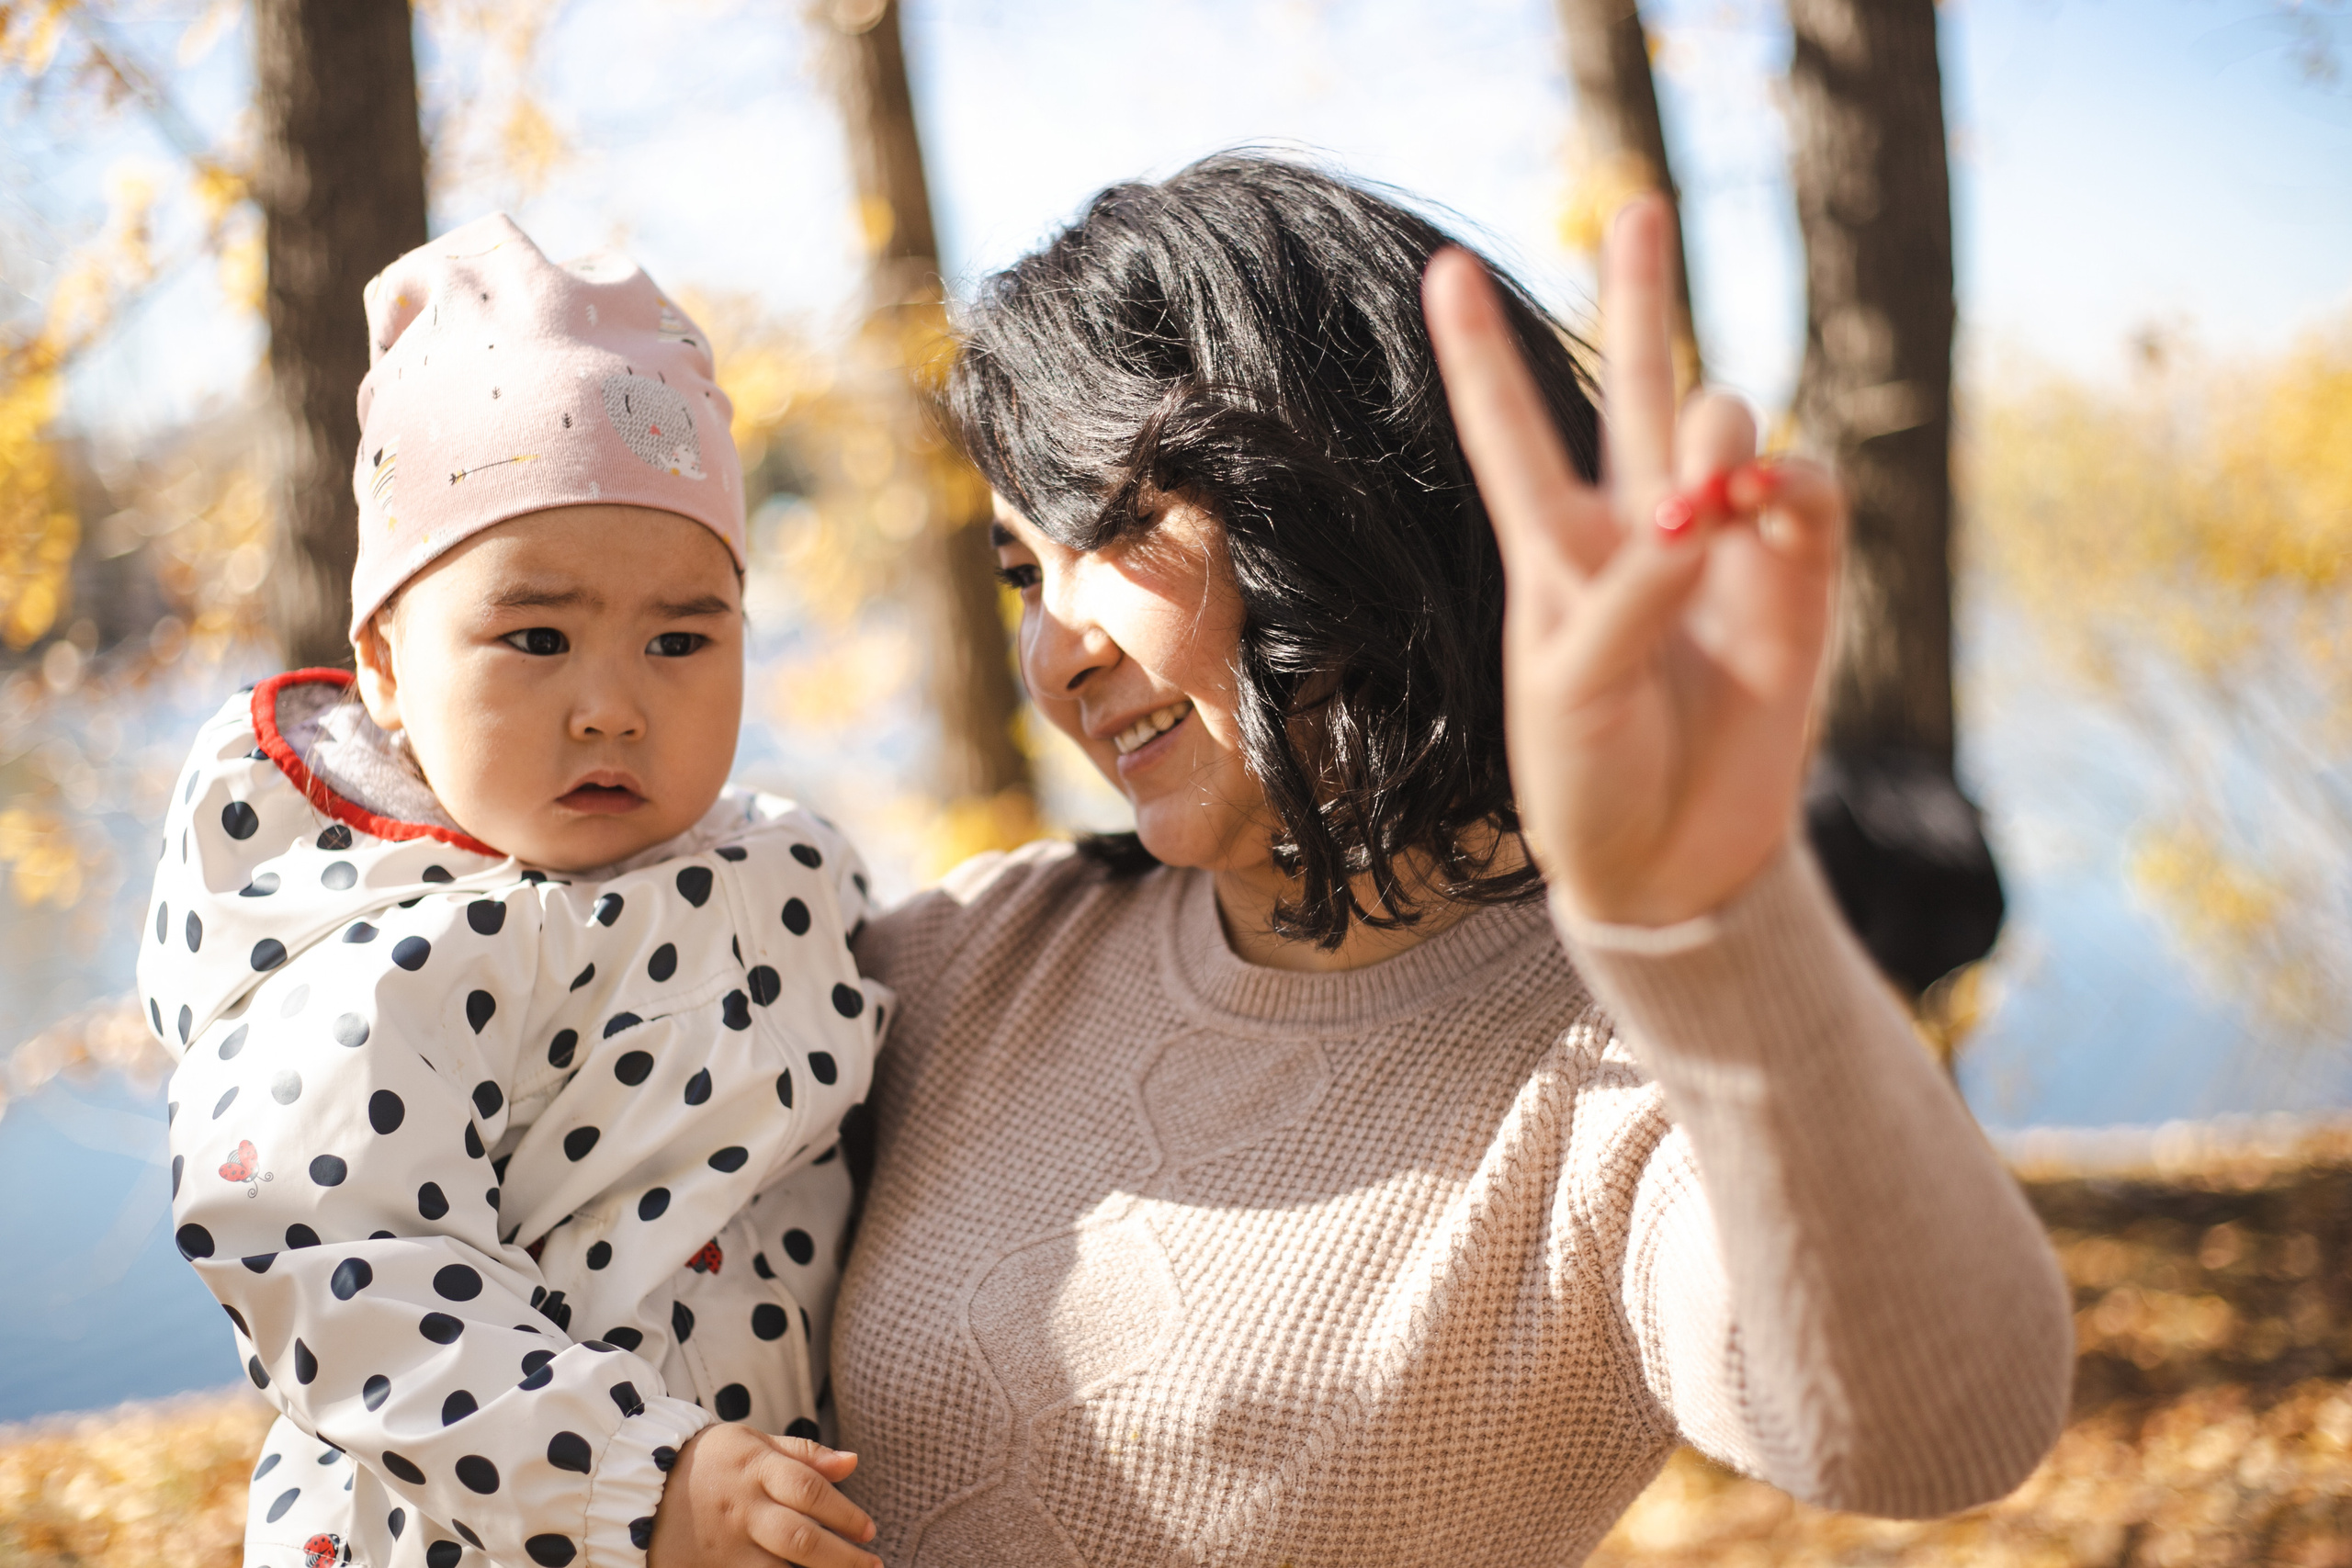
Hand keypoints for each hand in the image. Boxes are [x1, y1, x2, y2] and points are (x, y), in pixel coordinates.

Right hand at [648, 1424, 878, 1567]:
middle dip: (842, 1557)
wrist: (640, 1485)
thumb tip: (852, 1463)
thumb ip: (804, 1454)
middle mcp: (741, 1510)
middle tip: (872, 1566)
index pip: (809, 1490)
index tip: (869, 1530)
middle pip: (799, 1538)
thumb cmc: (712, 1461)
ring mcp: (723, 1546)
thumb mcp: (753, 1442)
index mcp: (755, 1469)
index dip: (845, 1511)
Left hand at [1422, 196, 1846, 927]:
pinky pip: (1811, 497)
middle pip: (1640, 386)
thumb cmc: (1589, 780)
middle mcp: (1637, 531)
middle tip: (1640, 205)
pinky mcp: (1797, 587)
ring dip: (1723, 436)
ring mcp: (1722, 551)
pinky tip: (1770, 506)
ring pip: (1729, 429)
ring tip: (1714, 492)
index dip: (1480, 354)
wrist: (1670, 865)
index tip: (1442, 269)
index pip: (1512, 432)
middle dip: (1642, 293)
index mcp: (1554, 551)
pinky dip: (1797, 486)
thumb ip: (1632, 594)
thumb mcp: (1574, 691)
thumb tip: (1709, 510)